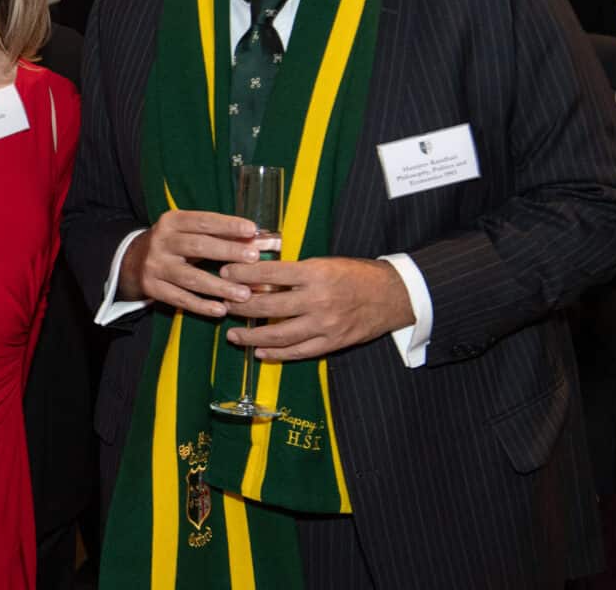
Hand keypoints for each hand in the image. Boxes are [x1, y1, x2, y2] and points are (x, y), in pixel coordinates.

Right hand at [117, 209, 266, 316]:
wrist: (133, 260)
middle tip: (254, 258)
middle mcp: (161, 241)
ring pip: (190, 277)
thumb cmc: (173, 243)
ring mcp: (155, 266)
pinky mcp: (152, 288)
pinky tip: (221, 310)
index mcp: (171, 221)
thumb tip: (256, 238)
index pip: (202, 221)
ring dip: (219, 286)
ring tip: (244, 293)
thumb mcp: (187, 231)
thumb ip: (218, 234)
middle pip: (197, 246)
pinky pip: (180, 299)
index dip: (227, 225)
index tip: (252, 229)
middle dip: (227, 251)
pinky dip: (201, 305)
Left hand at [220, 256, 413, 360]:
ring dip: (251, 335)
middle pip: (268, 305)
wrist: (393, 295)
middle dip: (239, 305)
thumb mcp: (325, 262)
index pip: (270, 273)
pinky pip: (299, 352)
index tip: (224, 273)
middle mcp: (318, 299)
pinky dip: (276, 353)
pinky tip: (259, 351)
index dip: (243, 273)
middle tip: (222, 304)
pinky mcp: (333, 343)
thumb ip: (294, 271)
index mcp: (315, 273)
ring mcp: (325, 325)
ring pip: (279, 334)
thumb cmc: (356, 274)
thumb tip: (258, 275)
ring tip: (232, 334)